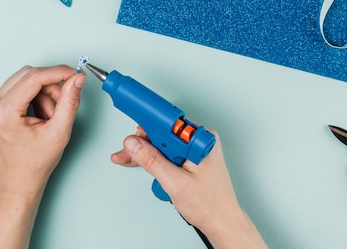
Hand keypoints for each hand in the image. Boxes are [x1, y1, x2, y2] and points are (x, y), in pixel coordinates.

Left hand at [0, 65, 85, 248]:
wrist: (19, 180)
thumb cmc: (35, 163)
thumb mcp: (59, 132)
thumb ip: (70, 101)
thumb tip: (77, 79)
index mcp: (4, 112)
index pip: (34, 77)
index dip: (58, 72)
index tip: (74, 75)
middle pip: (28, 74)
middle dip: (50, 85)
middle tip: (63, 102)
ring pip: (24, 79)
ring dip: (43, 91)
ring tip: (49, 115)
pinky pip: (18, 87)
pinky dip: (34, 95)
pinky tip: (39, 114)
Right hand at [111, 130, 266, 248]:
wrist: (222, 222)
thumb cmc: (210, 205)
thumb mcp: (174, 182)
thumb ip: (152, 160)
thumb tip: (134, 143)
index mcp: (199, 140)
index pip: (166, 124)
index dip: (146, 125)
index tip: (130, 124)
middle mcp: (198, 140)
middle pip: (161, 133)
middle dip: (141, 144)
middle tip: (125, 154)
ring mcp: (194, 149)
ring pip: (162, 143)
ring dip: (145, 153)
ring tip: (128, 161)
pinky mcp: (190, 157)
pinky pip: (168, 152)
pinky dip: (154, 159)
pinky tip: (144, 165)